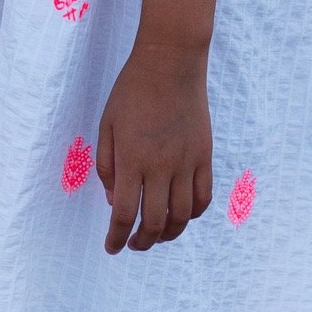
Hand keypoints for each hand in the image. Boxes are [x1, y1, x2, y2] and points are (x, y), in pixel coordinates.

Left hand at [97, 39, 214, 253]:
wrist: (170, 62)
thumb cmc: (132, 90)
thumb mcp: (107, 124)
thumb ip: (107, 165)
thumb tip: (115, 201)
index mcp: (132, 159)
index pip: (125, 214)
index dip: (117, 237)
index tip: (112, 248)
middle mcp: (161, 167)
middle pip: (155, 222)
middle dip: (142, 242)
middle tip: (133, 245)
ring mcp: (186, 162)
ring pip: (183, 217)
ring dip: (168, 234)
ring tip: (157, 235)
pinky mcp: (204, 155)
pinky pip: (203, 197)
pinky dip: (194, 214)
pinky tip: (182, 215)